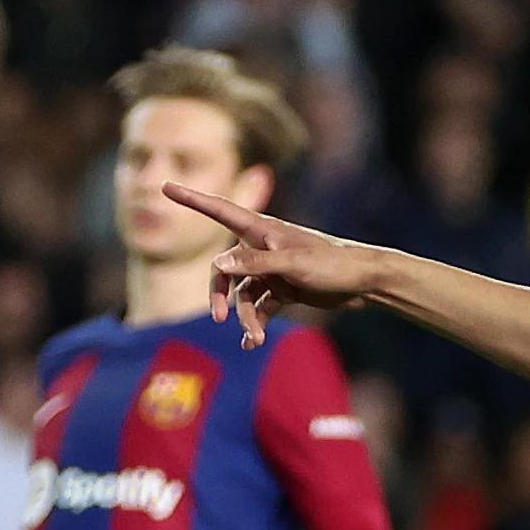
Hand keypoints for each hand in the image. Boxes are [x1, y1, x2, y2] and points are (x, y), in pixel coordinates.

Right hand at [171, 184, 397, 346]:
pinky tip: (252, 343)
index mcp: (262, 231)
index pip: (219, 210)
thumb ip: (255, 264)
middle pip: (224, 268)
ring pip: (242, 293)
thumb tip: (218, 263)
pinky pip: (258, 307)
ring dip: (244, 316)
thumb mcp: (292, 264)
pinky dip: (254, 323)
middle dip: (220, 293)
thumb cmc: (332, 264)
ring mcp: (270, 270)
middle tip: (219, 317)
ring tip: (254, 338)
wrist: (364, 283)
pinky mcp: (281, 289)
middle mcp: (262, 248)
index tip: (165, 186)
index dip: (192, 199)